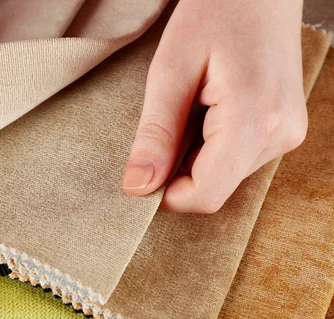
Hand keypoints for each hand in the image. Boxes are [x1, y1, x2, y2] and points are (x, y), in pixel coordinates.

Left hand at [122, 0, 305, 212]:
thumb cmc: (214, 13)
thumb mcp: (170, 70)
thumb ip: (155, 133)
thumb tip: (137, 186)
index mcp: (256, 120)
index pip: (205, 194)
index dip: (165, 195)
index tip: (139, 174)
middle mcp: (281, 135)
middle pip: (214, 188)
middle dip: (176, 173)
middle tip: (162, 126)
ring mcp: (287, 133)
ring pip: (224, 176)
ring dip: (192, 158)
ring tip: (188, 108)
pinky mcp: (284, 129)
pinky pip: (236, 160)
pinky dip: (209, 148)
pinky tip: (204, 111)